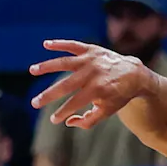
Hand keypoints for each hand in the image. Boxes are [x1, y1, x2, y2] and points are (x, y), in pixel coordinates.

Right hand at [29, 40, 148, 129]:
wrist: (134, 74)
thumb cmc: (117, 96)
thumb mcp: (107, 111)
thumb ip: (88, 120)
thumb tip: (68, 122)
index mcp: (98, 90)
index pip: (74, 103)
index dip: (62, 112)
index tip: (53, 119)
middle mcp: (93, 73)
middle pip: (65, 85)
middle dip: (48, 95)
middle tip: (34, 103)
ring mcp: (91, 60)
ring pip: (65, 62)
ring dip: (47, 66)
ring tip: (32, 70)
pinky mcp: (91, 49)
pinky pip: (73, 45)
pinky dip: (60, 44)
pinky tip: (46, 44)